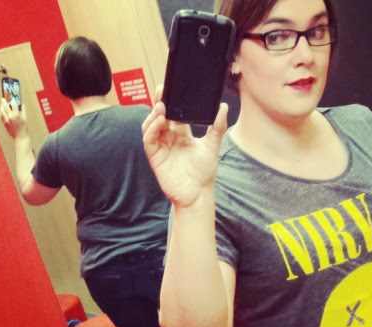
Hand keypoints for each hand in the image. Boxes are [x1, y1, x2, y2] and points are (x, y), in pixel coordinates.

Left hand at [0, 98, 27, 138]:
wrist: (20, 136)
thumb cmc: (24, 128)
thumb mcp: (25, 119)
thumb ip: (23, 110)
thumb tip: (21, 104)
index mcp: (17, 115)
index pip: (13, 104)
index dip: (12, 101)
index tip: (12, 99)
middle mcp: (11, 116)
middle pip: (5, 106)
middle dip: (4, 101)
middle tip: (3, 98)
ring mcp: (6, 119)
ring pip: (2, 110)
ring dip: (1, 106)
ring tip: (2, 104)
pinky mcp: (4, 122)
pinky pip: (1, 115)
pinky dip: (1, 112)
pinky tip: (2, 111)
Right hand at [142, 86, 227, 207]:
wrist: (198, 193)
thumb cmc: (204, 172)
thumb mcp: (212, 146)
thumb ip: (217, 127)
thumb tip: (223, 107)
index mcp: (182, 134)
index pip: (174, 113)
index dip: (171, 101)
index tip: (173, 88)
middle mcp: (169, 138)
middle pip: (160, 116)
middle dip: (160, 102)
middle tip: (162, 89)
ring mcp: (161, 147)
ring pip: (152, 125)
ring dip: (154, 114)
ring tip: (162, 106)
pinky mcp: (155, 156)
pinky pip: (149, 139)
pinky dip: (152, 128)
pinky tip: (159, 121)